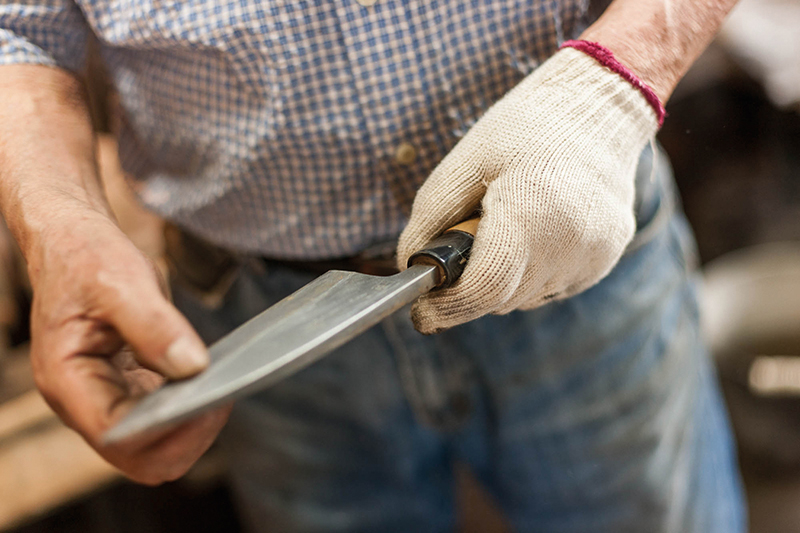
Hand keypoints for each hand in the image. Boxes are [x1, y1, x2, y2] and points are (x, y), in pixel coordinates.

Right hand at [29, 209, 229, 484]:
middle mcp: (82, 400)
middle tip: (223, 398)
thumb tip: (193, 368)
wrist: (75, 242)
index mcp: (67, 380)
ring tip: (220, 387)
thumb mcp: (120, 280)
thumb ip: (154, 325)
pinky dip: (189, 408)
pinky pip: (161, 417)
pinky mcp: (125, 388)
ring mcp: (103, 397)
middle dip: (186, 437)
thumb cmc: (87, 256)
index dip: (169, 429)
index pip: (118, 435)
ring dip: (191, 427)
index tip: (212, 400)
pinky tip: (208, 379)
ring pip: (153, 446)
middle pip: (139, 457)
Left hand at [397, 46, 658, 333]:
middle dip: (471, 287)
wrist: (596, 107)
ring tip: (507, 226)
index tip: (423, 312)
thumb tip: (411, 268)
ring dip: (503, 281)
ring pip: (525, 299)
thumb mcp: (462, 165)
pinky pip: (552, 288)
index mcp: (530, 213)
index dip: (447, 308)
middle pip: (501, 300)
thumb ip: (429, 221)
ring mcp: (595, 255)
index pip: (484, 289)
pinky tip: (535, 232)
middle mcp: (570, 243)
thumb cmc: (522, 130)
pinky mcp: (607, 259)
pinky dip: (532, 274)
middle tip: (466, 242)